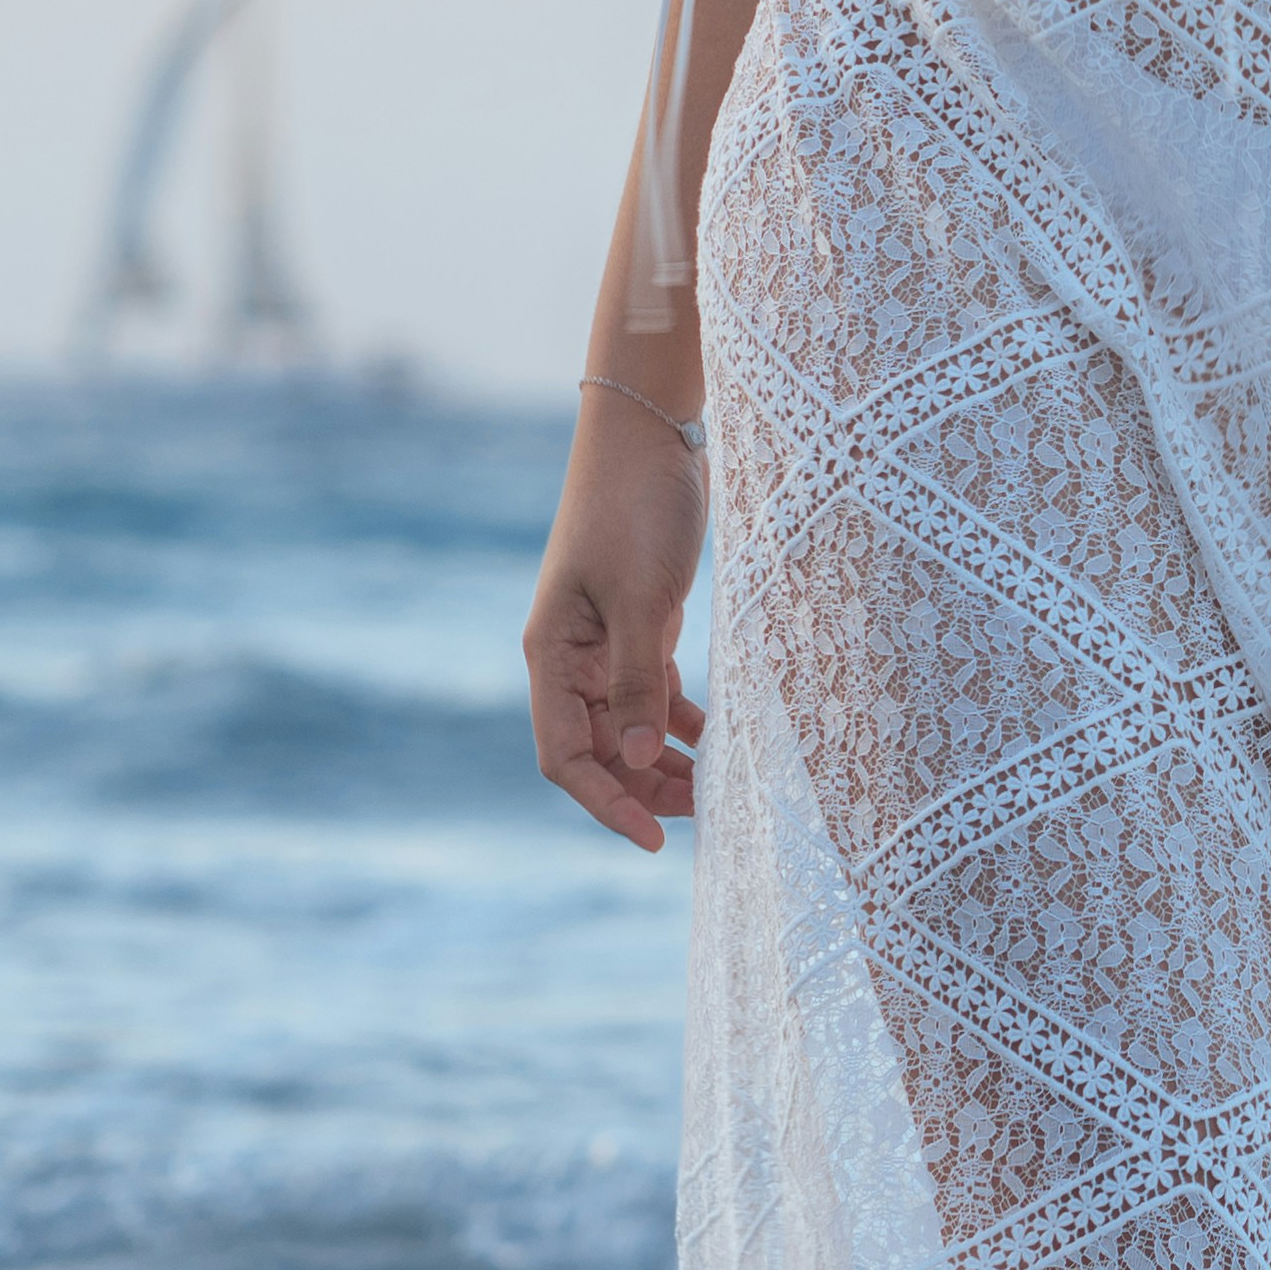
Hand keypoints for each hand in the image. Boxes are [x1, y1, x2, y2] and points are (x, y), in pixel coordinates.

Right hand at [528, 392, 710, 846]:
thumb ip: (637, 681)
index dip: (605, 803)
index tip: (655, 839)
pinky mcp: (640, 622)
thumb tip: (638, 757)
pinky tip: (717, 741)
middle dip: (643, 788)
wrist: (652, 430)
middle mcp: (571, 656)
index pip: (564, 756)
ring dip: (664, 760)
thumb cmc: (636, 507)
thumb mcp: (643, 598)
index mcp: (552, 654)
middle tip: (707, 810)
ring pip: (628, 726)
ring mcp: (605, 641)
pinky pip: (654, 692)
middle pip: (598, 750)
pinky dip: (682, 720)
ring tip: (718, 786)